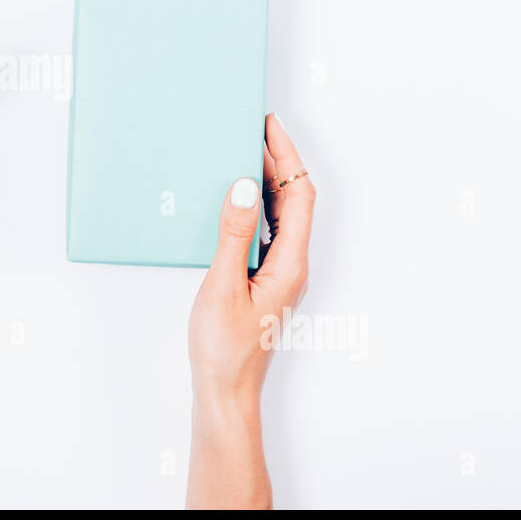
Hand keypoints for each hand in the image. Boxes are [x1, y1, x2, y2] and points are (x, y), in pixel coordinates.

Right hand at [187, 112, 314, 508]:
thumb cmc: (224, 350)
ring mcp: (280, 273)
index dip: (287, 156)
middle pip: (295, 200)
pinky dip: (256, 206)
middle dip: (279, 160)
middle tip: (255, 129)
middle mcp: (292, 265)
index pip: (298, 195)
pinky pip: (267, 231)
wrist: (225, 393)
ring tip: (245, 152)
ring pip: (282, 215)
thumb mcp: (222, 286)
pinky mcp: (264, 281)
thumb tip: (245, 187)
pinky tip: (236, 199)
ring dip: (268, 181)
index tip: (269, 126)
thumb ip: (234, 234)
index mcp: (290, 263)